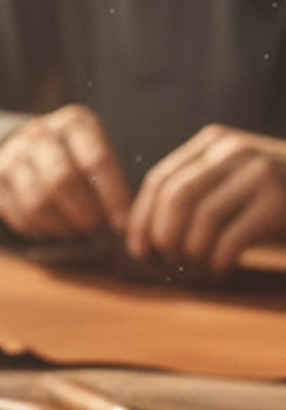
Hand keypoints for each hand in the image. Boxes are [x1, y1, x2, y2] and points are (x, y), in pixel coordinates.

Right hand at [0, 104, 131, 239]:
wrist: (24, 149)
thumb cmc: (74, 159)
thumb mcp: (94, 155)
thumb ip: (110, 183)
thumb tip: (125, 226)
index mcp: (75, 122)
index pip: (96, 161)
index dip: (112, 197)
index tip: (122, 226)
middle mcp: (41, 131)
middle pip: (62, 180)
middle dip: (83, 213)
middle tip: (95, 231)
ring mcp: (13, 153)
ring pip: (38, 201)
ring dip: (61, 226)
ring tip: (74, 233)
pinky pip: (19, 214)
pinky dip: (39, 230)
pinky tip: (51, 231)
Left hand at [126, 125, 285, 273]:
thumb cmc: (271, 201)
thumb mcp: (229, 184)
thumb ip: (193, 194)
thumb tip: (139, 235)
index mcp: (213, 142)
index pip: (159, 179)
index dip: (141, 219)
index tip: (138, 250)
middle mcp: (234, 150)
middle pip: (174, 198)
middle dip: (163, 237)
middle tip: (170, 260)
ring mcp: (259, 172)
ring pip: (200, 220)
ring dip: (192, 253)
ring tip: (199, 265)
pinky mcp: (278, 202)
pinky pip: (228, 240)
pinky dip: (217, 262)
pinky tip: (221, 268)